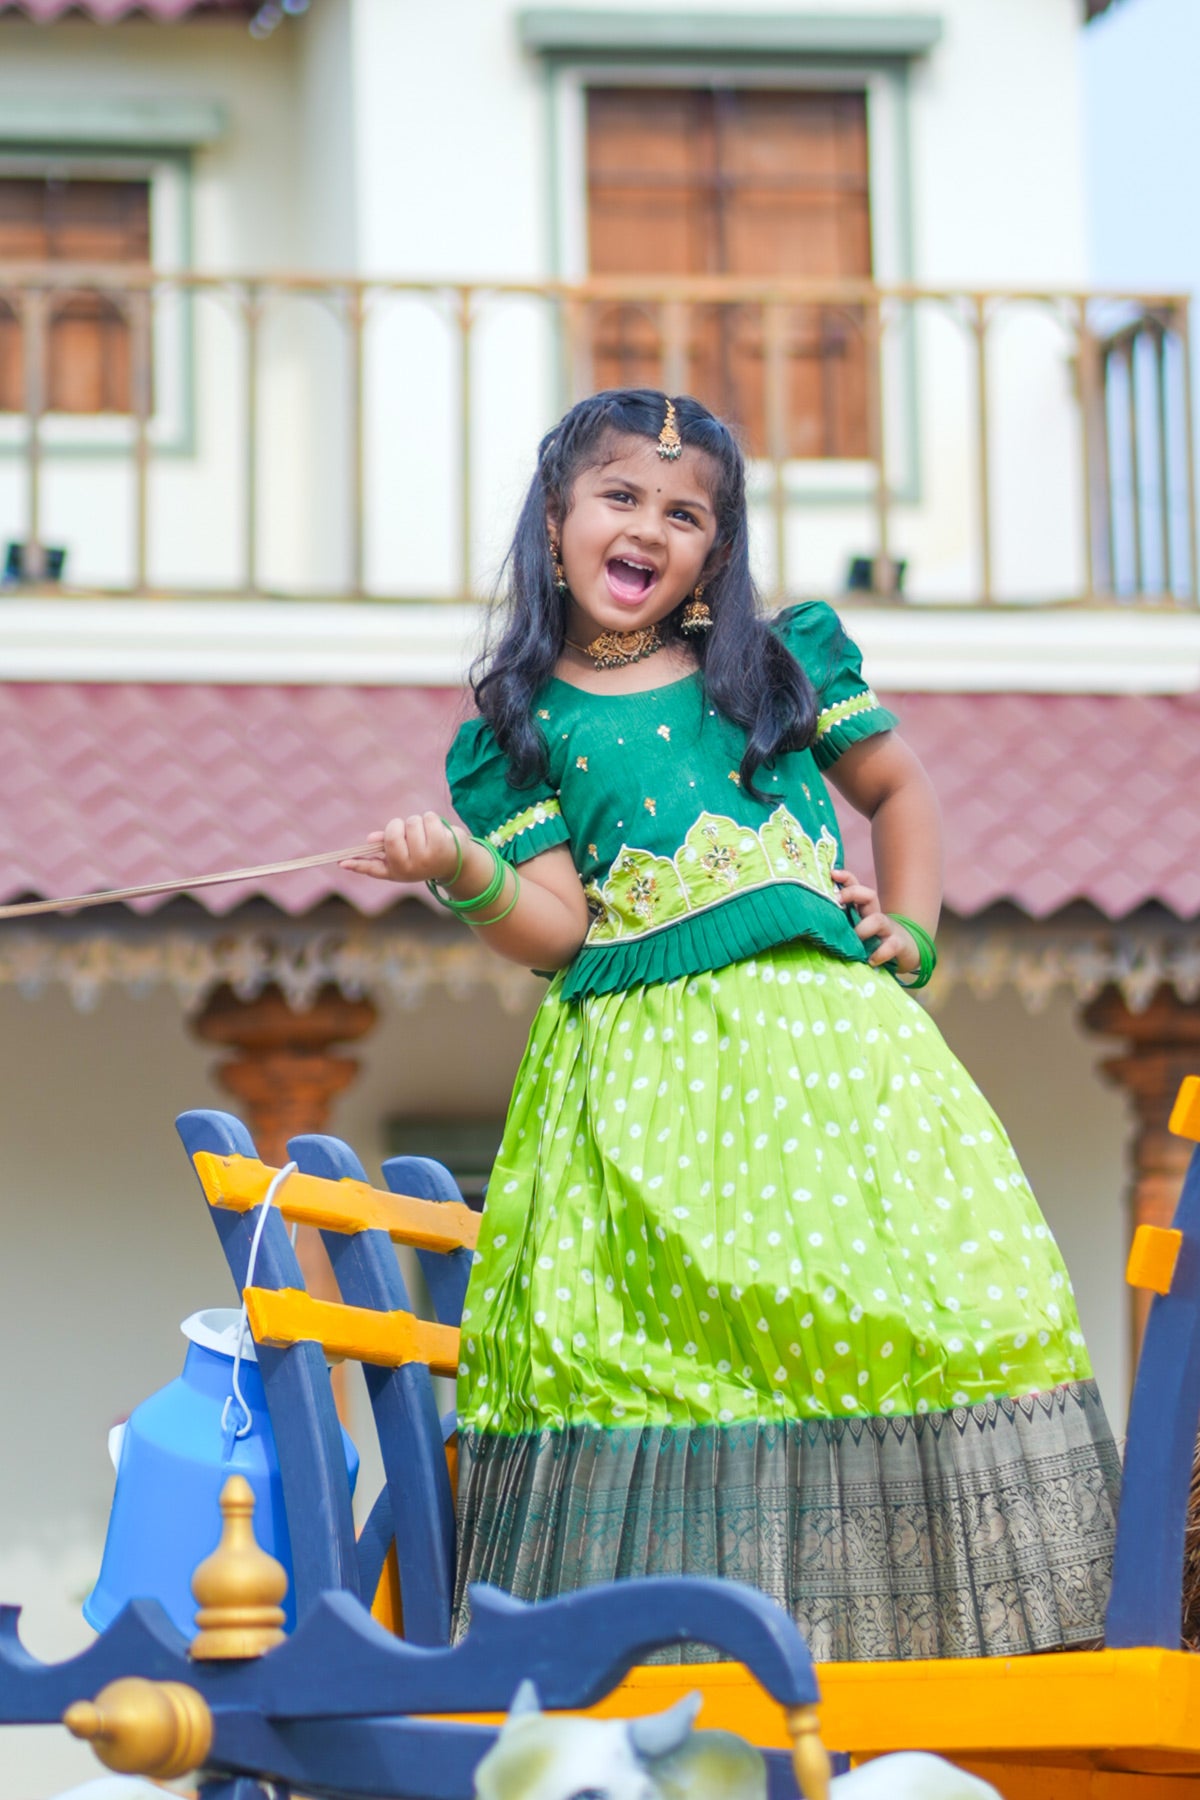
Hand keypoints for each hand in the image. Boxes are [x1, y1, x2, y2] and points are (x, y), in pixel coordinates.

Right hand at [340, 813, 460, 884]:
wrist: (459, 863)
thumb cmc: (427, 856)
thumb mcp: (407, 854)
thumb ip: (388, 847)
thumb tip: (371, 840)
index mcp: (396, 871)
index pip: (372, 868)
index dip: (357, 865)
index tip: (341, 862)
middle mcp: (408, 868)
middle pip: (392, 833)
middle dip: (399, 825)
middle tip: (410, 832)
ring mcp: (424, 858)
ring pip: (411, 822)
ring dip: (419, 823)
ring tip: (428, 836)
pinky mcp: (440, 846)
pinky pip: (427, 818)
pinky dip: (433, 820)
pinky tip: (440, 833)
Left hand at [833, 867, 919, 973]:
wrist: (905, 950)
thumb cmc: (872, 939)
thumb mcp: (854, 928)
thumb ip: (838, 923)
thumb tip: (810, 922)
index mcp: (863, 909)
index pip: (856, 886)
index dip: (846, 878)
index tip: (832, 874)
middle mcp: (876, 914)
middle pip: (869, 895)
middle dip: (853, 894)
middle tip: (837, 902)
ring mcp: (888, 929)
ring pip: (878, 920)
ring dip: (863, 929)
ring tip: (854, 940)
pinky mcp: (898, 944)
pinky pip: (891, 945)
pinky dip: (880, 953)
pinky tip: (870, 960)